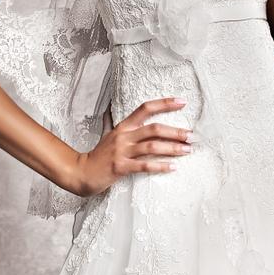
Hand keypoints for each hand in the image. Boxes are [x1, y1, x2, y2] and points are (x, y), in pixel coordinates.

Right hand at [73, 97, 193, 197]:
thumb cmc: (97, 154)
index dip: (164, 103)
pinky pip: (144, 165)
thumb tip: (111, 107)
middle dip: (175, 132)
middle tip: (191, 135)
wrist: (81, 172)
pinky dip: (160, 166)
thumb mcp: (106, 134)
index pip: (145, 109)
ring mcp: (122, 151)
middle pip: (153, 128)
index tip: (181, 102)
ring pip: (152, 146)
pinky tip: (173, 167)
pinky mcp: (121, 167)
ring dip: (172, 148)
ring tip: (187, 150)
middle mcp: (124, 136)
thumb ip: (112, 121)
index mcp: (123, 126)